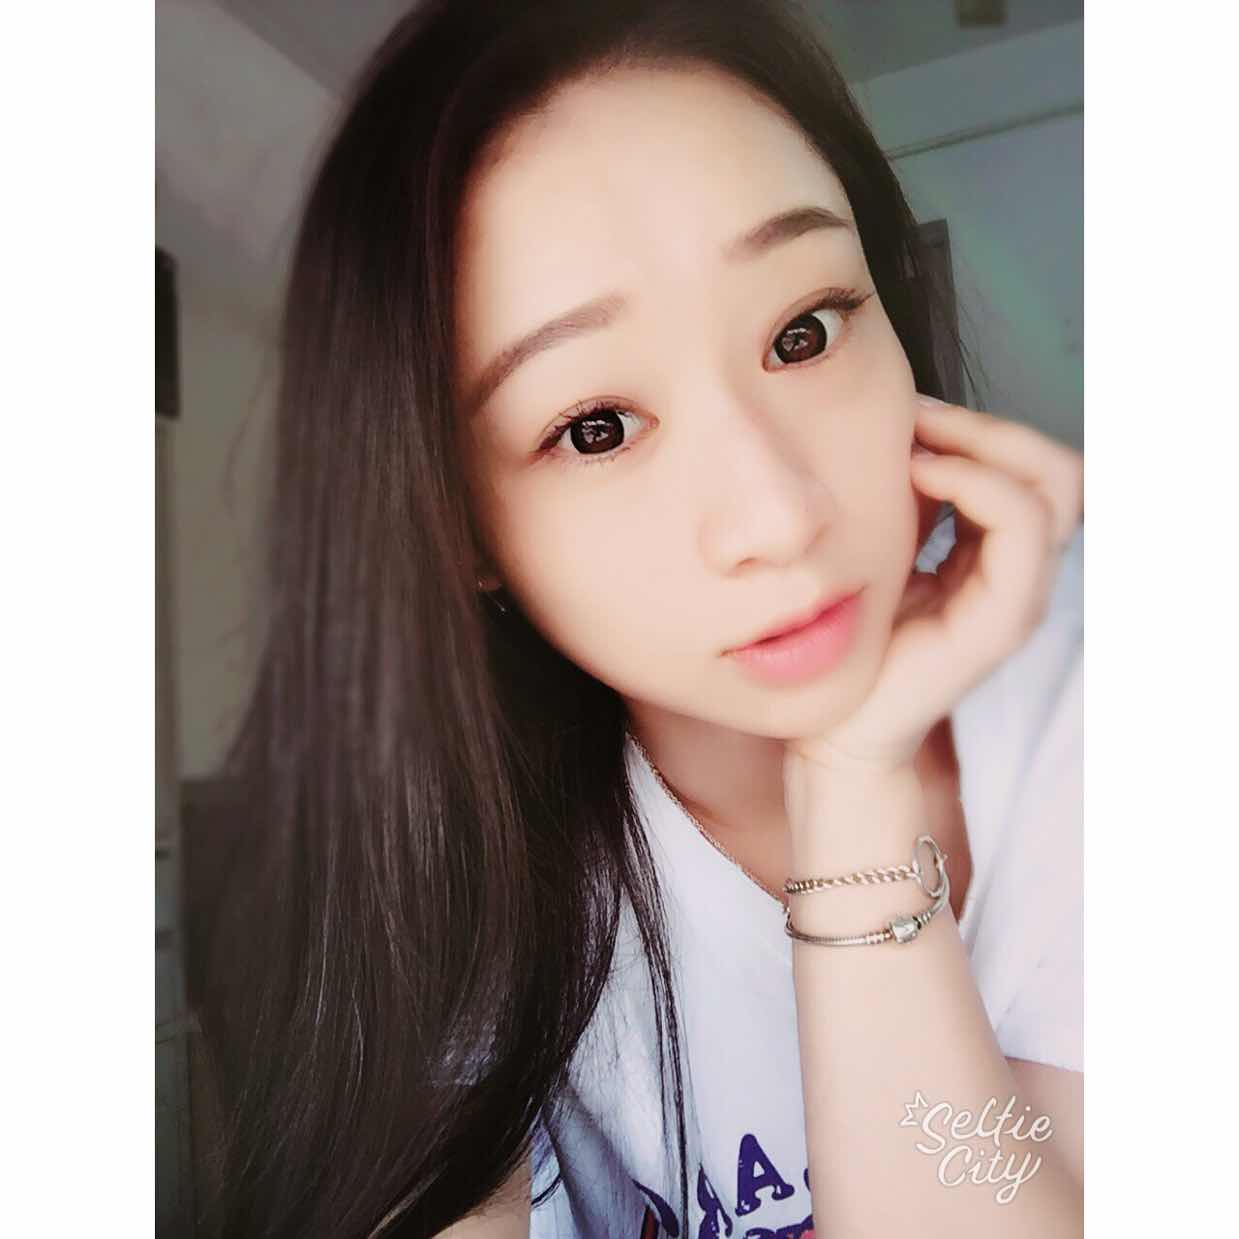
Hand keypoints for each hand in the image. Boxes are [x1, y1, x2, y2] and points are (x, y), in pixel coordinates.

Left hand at [787, 396, 1082, 779]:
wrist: (832, 726)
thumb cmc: (847, 637)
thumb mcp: (881, 547)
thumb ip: (909, 498)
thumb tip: (906, 420)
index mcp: (993, 555)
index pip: (1030, 464)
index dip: (978, 425)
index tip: (908, 413)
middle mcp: (1019, 573)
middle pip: (1057, 465)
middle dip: (988, 425)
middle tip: (915, 415)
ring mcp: (1018, 597)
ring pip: (1054, 483)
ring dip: (984, 443)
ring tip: (913, 444)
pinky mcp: (1001, 620)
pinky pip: (1023, 526)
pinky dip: (977, 481)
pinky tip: (917, 473)